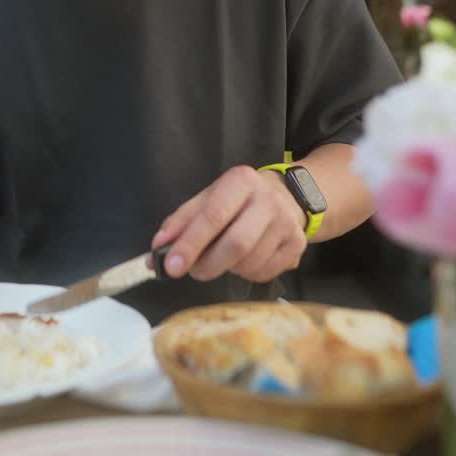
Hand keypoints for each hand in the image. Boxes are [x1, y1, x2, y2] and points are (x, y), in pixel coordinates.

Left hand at [152, 166, 307, 283]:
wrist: (288, 197)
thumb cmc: (239, 199)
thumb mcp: (209, 197)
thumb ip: (182, 221)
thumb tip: (157, 250)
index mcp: (241, 180)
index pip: (213, 215)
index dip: (190, 243)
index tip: (170, 266)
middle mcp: (269, 200)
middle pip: (236, 244)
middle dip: (208, 264)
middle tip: (193, 271)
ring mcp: (288, 224)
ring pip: (250, 263)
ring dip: (227, 269)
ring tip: (223, 257)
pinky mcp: (297, 246)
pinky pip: (264, 273)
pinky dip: (246, 274)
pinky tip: (244, 260)